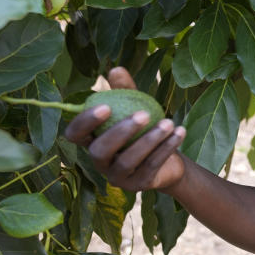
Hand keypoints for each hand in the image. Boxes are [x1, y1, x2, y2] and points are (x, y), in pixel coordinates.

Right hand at [64, 67, 186, 191]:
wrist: (169, 159)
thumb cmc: (144, 129)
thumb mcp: (134, 106)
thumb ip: (124, 90)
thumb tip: (116, 69)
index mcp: (92, 140)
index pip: (74, 134)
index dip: (85, 122)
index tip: (106, 106)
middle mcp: (100, 162)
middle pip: (100, 151)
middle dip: (120, 132)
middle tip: (144, 114)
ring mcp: (118, 177)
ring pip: (128, 161)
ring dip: (149, 140)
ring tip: (169, 122)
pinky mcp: (138, 186)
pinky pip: (151, 166)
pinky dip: (166, 148)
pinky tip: (179, 132)